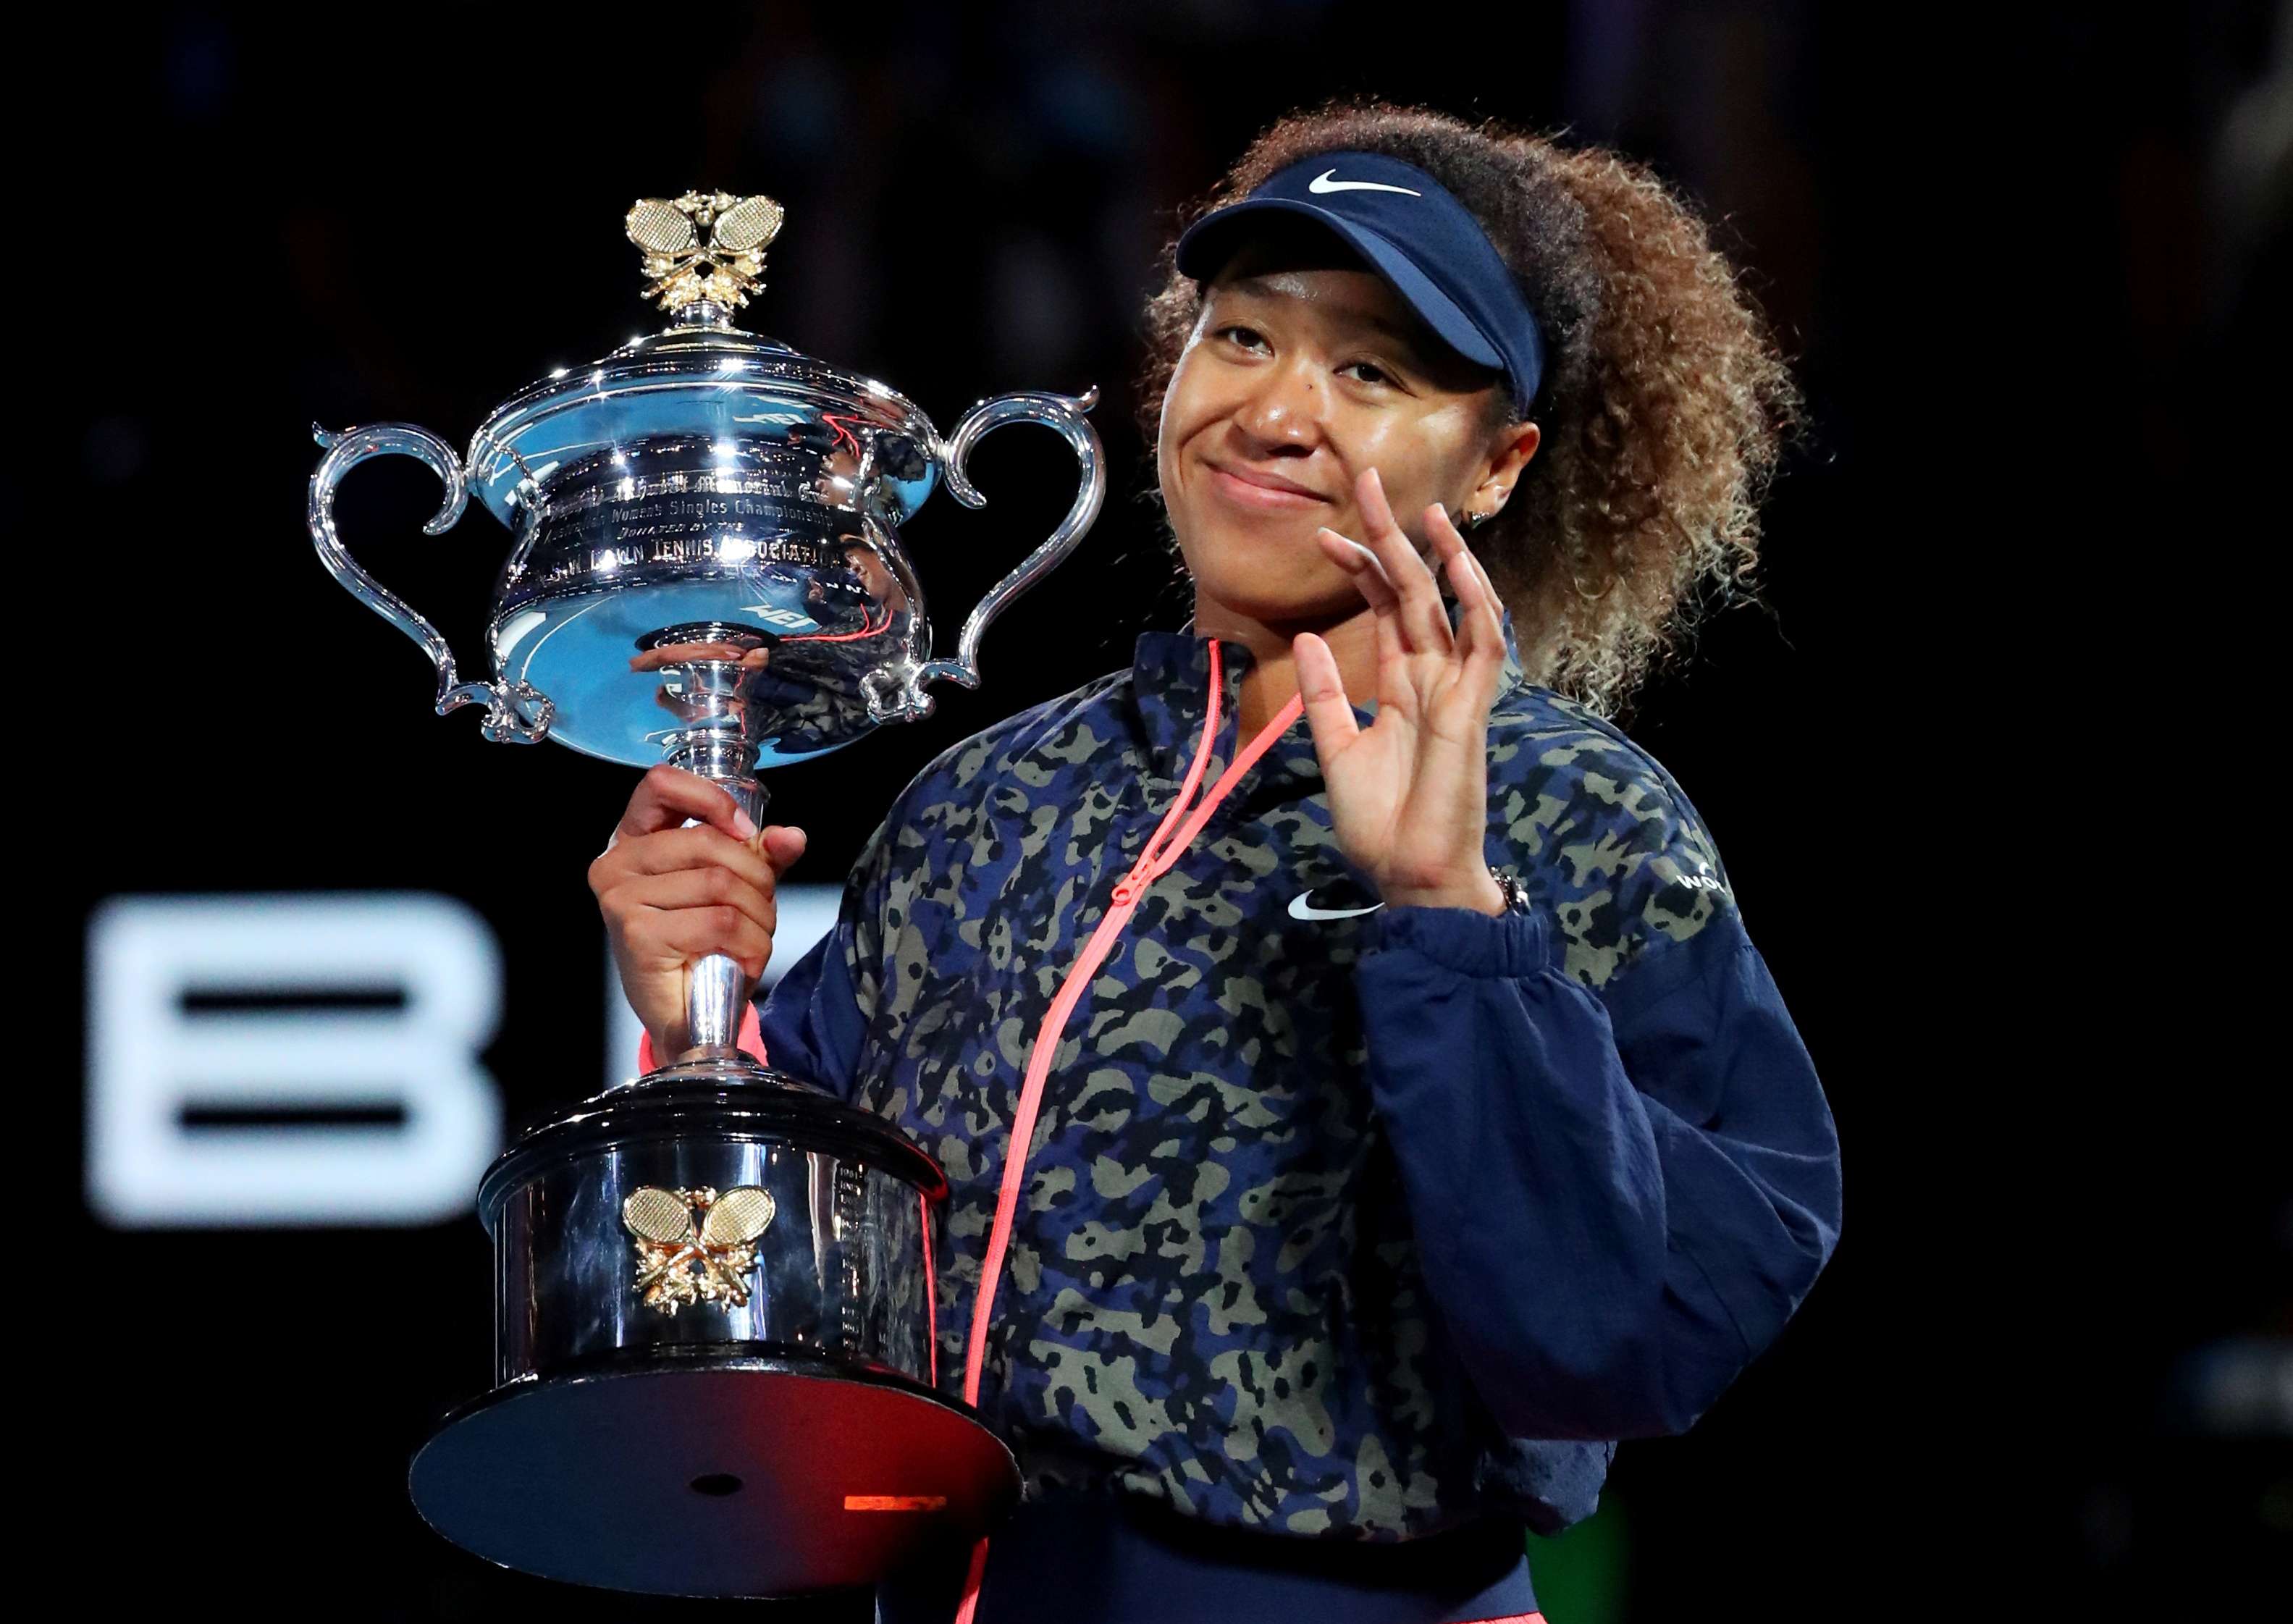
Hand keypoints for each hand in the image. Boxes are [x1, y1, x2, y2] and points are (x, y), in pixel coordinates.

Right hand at [589, 765, 808, 1056]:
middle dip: (756, 877)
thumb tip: (791, 836)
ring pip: (721, 884)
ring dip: (758, 917)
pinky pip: (720, 922)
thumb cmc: (702, 946)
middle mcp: (616, 865)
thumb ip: (761, 856)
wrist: (687, 1018)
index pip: (660, 785)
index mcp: (632, 840)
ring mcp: (621, 900)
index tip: (744, 830)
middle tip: (762, 910)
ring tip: (751, 939)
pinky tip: (741, 960)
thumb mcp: (735, 888)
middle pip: (708, 843)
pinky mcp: (637, 935)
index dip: (711, 799)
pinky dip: (750, 944)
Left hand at [1294, 467, 1507, 915]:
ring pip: (1454, 609)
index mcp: (1400, 686)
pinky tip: (1460, 568)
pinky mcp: (1472, 711)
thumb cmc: (1379, 825)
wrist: (1408, 876)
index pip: (1384, 610)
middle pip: (1414, 594)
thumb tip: (1309, 637)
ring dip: (1442, 560)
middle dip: (1393, 540)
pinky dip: (1476, 606)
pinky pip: (1484, 647)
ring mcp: (1455, 692)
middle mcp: (1431, 680)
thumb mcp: (1337, 748)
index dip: (1361, 569)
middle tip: (1368, 485)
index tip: (1326, 537)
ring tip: (1423, 511)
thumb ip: (1325, 694)